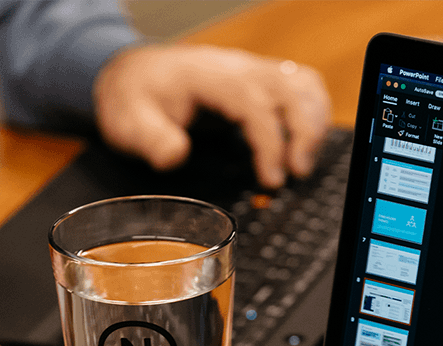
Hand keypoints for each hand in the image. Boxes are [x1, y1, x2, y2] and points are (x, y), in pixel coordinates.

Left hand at [92, 43, 331, 186]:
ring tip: (303, 165)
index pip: (253, 102)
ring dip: (314, 124)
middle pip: (289, 88)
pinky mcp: (261, 82)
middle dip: (304, 133)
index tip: (272, 179)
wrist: (135, 75)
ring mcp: (252, 72)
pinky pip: (301, 88)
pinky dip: (313, 116)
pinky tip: (303, 147)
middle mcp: (237, 68)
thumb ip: (150, 139)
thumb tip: (175, 155)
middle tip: (297, 175)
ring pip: (303, 85)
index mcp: (209, 76)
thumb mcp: (128, 123)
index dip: (270, 142)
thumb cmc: (135, 100)